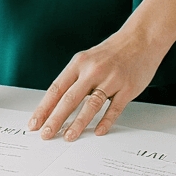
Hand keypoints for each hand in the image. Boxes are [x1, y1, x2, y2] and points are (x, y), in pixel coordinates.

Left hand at [27, 26, 161, 141]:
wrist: (141, 39)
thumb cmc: (112, 52)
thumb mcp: (87, 59)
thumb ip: (74, 80)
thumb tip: (55, 105)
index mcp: (79, 63)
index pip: (56, 89)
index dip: (44, 108)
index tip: (35, 123)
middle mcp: (93, 70)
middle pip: (70, 98)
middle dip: (55, 119)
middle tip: (46, 134)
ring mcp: (112, 79)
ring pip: (91, 105)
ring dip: (78, 123)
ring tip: (69, 137)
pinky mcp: (128, 88)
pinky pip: (115, 108)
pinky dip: (105, 121)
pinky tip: (98, 131)